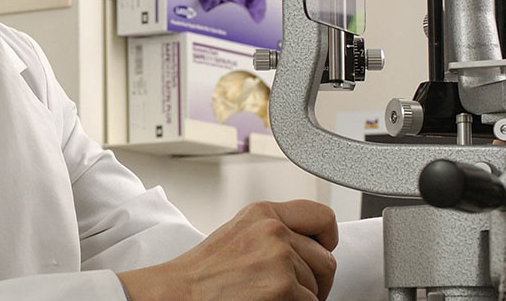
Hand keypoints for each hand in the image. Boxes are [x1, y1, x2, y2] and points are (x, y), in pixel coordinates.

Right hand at [119, 200, 338, 300]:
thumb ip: (274, 233)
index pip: (322, 216)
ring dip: (302, 299)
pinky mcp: (283, 287)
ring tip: (271, 298)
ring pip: (319, 288)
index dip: (327, 241)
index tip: (320, 254)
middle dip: (316, 282)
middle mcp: (273, 230)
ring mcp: (279, 258)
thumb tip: (311, 247)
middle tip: (292, 292)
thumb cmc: (203, 274)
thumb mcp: (240, 234)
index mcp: (263, 213)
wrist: (178, 293)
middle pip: (326, 260)